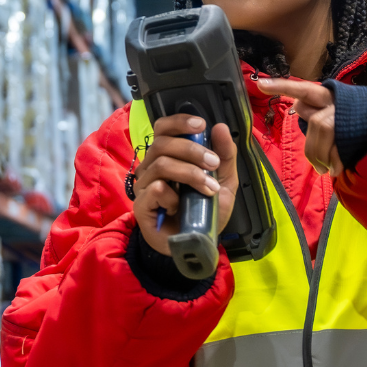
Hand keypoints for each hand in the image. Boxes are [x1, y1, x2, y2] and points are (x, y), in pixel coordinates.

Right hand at [132, 113, 237, 256]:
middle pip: (163, 144)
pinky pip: (155, 189)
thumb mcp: (223, 182)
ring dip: (190, 174)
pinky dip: (173, 195)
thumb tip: (220, 127)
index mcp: (168, 156)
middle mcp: (152, 167)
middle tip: (213, 164)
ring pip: (161, 164)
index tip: (201, 124)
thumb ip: (224, 156)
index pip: (163, 128)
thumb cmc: (203, 212)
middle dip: (192, 150)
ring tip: (208, 189)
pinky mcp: (141, 205)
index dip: (178, 121)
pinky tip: (180, 206)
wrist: (195, 245)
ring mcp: (145, 186)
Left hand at [258, 79, 342, 175]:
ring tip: (326, 168)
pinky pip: (334, 151)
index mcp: (328, 95)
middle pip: (313, 124)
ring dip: (321, 158)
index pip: (303, 88)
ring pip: (321, 138)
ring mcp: (343, 118)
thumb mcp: (335, 108)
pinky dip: (333, 164)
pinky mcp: (351, 134)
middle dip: (314, 149)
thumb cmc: (356, 119)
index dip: (282, 86)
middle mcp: (335, 104)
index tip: (260, 84)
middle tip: (318, 165)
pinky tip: (337, 168)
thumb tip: (298, 106)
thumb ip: (315, 109)